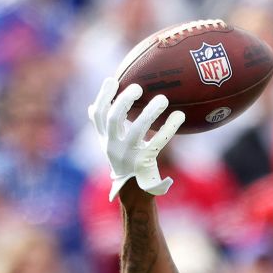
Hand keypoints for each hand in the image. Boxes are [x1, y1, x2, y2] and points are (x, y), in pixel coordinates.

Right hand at [88, 77, 184, 200]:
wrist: (133, 192)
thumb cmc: (124, 162)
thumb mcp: (110, 145)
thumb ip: (104, 127)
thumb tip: (92, 105)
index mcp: (104, 139)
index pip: (99, 115)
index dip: (103, 96)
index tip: (112, 80)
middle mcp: (113, 146)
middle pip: (114, 119)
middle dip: (123, 101)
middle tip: (138, 87)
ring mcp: (129, 155)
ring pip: (137, 130)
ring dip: (150, 112)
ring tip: (162, 98)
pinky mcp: (145, 162)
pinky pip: (159, 142)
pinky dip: (169, 128)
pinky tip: (179, 116)